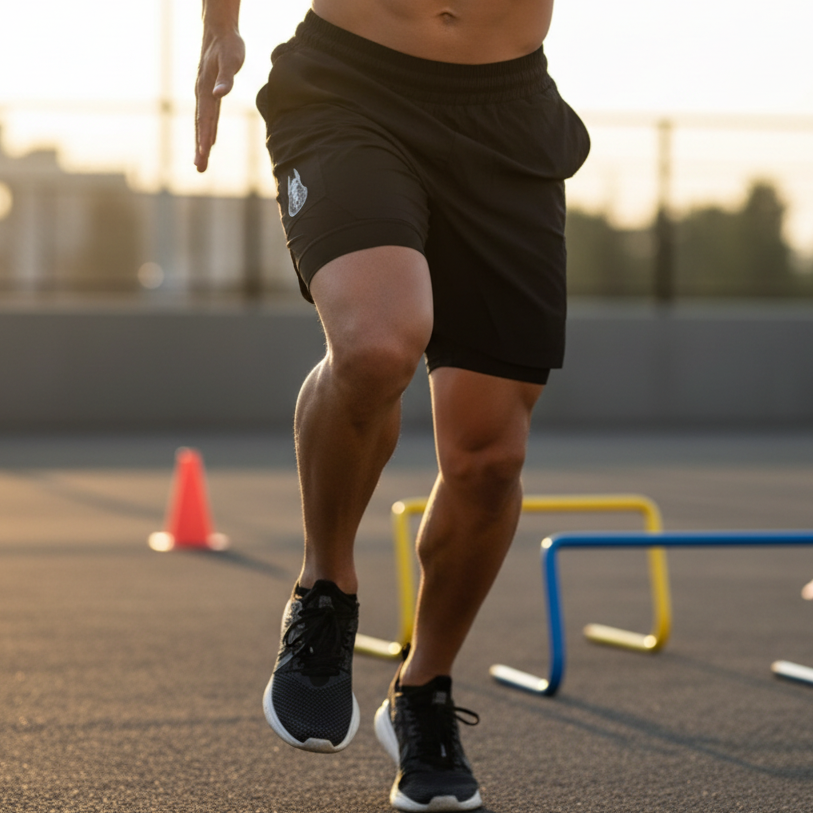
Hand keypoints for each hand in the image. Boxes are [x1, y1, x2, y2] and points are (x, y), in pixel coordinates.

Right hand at [194, 29, 244, 171]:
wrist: (219, 31)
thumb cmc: (228, 44)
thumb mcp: (230, 59)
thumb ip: (226, 78)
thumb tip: (219, 94)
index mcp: (206, 89)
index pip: (205, 118)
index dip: (205, 136)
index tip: (204, 153)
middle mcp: (202, 95)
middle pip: (201, 126)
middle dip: (200, 148)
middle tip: (199, 168)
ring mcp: (204, 95)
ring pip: (202, 124)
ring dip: (201, 144)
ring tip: (200, 163)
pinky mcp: (209, 94)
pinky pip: (207, 118)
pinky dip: (207, 132)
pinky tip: (209, 143)